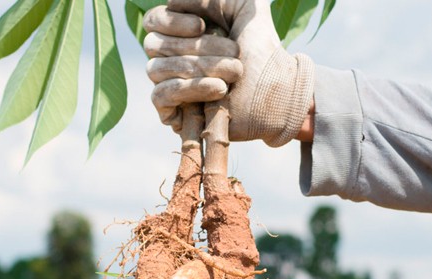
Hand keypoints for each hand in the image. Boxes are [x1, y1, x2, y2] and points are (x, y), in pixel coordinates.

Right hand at [144, 0, 314, 146]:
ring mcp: (171, 87)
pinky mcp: (175, 114)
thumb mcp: (243, 5)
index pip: (153, 22)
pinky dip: (190, 89)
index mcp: (181, 34)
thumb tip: (172, 1)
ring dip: (199, 67)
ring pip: (157, 69)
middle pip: (155, 45)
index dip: (170, 21)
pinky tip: (219, 89)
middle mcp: (171, 58)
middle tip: (235, 53)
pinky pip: (160, 96)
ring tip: (235, 72)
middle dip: (198, 47)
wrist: (278, 89)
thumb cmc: (262, 49)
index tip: (201, 26)